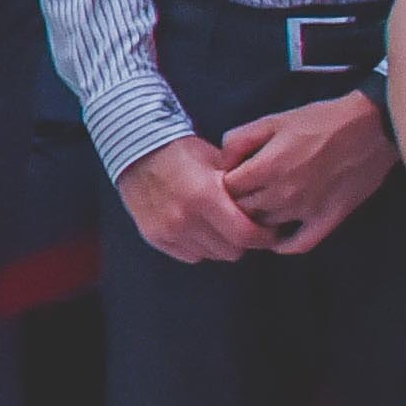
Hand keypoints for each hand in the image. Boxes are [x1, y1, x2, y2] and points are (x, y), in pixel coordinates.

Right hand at [116, 136, 259, 266]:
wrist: (137, 150)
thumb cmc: (182, 152)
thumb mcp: (218, 162)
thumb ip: (241, 189)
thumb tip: (266, 210)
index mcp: (204, 195)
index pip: (246, 235)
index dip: (264, 237)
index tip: (269, 231)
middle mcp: (184, 218)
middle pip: (231, 251)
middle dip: (242, 241)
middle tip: (243, 226)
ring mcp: (167, 230)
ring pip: (211, 255)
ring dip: (219, 244)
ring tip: (218, 224)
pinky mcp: (154, 236)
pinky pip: (190, 255)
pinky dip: (198, 246)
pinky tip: (197, 227)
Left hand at [215, 93, 395, 251]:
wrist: (370, 129)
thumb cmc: (319, 121)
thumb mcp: (272, 120)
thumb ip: (239, 140)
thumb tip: (222, 163)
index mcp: (267, 168)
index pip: (226, 190)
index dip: (223, 184)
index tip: (229, 178)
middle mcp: (283, 194)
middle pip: (243, 211)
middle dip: (237, 203)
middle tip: (243, 194)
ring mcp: (306, 210)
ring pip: (266, 228)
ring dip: (259, 221)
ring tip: (260, 209)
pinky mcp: (328, 220)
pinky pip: (298, 245)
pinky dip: (283, 245)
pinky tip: (277, 236)